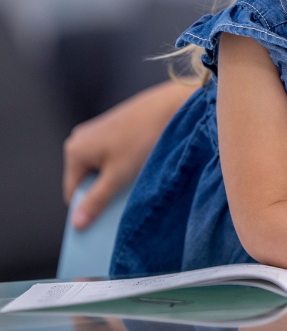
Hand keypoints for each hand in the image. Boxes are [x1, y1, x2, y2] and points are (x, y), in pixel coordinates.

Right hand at [62, 79, 194, 227]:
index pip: (73, 192)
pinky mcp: (114, 128)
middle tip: (122, 204)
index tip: (102, 223)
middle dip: (103, 192)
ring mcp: (97, 132)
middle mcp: (80, 139)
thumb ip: (96, 201)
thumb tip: (77, 223)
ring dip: (115, 179)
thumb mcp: (117, 177)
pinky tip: (140, 170)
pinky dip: (122, 166)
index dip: (87, 208)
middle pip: (87, 179)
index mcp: (74, 151)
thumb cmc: (142, 139)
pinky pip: (112, 155)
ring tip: (134, 187)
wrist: (170, 107)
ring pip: (101, 167)